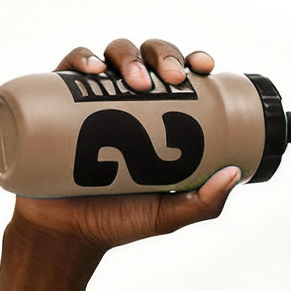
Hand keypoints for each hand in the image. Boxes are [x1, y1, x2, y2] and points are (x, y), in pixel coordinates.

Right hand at [0, 37, 237, 290]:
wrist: (66, 235)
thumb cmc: (118, 221)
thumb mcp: (167, 214)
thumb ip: (203, 203)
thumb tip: (235, 173)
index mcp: (154, 115)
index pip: (175, 76)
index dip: (190, 60)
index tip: (204, 67)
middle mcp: (122, 100)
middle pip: (146, 58)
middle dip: (162, 55)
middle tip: (172, 78)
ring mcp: (88, 99)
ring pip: (111, 56)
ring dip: (128, 56)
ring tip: (137, 81)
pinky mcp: (55, 104)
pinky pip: (67, 70)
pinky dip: (81, 59)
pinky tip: (94, 70)